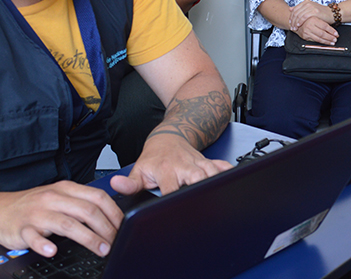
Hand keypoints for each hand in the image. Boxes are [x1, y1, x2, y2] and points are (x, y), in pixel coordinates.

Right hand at [0, 181, 122, 257]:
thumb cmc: (33, 206)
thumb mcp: (59, 198)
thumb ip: (81, 203)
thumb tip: (110, 217)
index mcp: (65, 189)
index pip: (97, 197)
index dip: (114, 213)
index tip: (124, 227)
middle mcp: (53, 198)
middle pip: (87, 211)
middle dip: (106, 228)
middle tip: (115, 243)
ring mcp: (37, 213)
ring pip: (67, 224)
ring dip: (88, 238)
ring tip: (101, 249)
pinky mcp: (22, 228)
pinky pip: (34, 237)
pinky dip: (44, 244)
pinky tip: (53, 250)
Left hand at [110, 134, 232, 195]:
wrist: (168, 137)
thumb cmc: (155, 157)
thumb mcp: (139, 169)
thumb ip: (129, 183)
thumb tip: (116, 185)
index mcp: (166, 170)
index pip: (172, 189)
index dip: (175, 201)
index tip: (176, 213)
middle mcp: (184, 166)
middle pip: (198, 177)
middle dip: (203, 190)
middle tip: (204, 205)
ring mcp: (198, 163)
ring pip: (213, 172)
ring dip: (217, 182)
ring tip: (221, 197)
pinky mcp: (208, 161)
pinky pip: (222, 165)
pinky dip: (230, 172)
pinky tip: (234, 181)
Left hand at [289, 0, 332, 31]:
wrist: (331, 14)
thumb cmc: (321, 14)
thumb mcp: (309, 10)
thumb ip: (300, 9)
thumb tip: (290, 9)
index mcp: (306, 2)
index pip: (294, 9)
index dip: (291, 17)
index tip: (290, 23)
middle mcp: (307, 3)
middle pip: (296, 12)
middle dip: (292, 21)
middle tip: (291, 27)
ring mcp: (311, 7)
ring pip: (299, 15)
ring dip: (295, 22)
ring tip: (294, 28)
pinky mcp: (314, 11)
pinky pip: (304, 17)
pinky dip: (300, 22)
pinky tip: (299, 25)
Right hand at [292, 16, 338, 44]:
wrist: (296, 22)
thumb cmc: (307, 19)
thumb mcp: (315, 17)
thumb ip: (323, 22)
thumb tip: (333, 31)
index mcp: (313, 19)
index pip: (325, 26)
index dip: (331, 31)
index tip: (336, 34)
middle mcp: (309, 26)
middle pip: (322, 33)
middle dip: (330, 37)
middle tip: (335, 39)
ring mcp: (306, 32)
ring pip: (319, 38)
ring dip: (327, 41)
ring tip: (332, 42)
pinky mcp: (305, 37)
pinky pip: (315, 41)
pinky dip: (321, 42)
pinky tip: (326, 42)